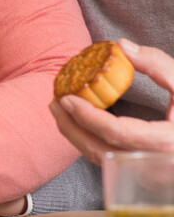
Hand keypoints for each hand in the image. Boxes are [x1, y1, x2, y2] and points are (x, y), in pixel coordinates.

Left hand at [50, 38, 173, 164]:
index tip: (66, 98)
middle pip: (102, 151)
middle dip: (72, 128)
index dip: (88, 117)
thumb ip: (159, 64)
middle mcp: (158, 162)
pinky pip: (110, 159)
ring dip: (76, 136)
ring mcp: (150, 169)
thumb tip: (121, 46)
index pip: (118, 134)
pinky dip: (90, 141)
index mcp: (169, 142)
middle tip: (54, 102)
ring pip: (103, 160)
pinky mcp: (144, 168)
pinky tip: (79, 121)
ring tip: (60, 109)